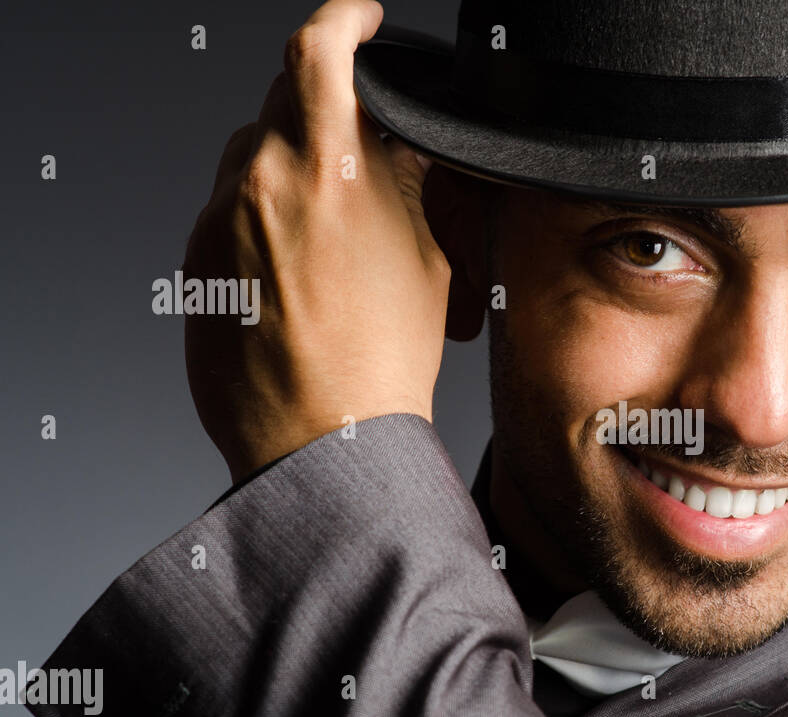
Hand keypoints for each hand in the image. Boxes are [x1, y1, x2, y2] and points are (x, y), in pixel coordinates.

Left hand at [182, 0, 448, 482]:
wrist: (324, 439)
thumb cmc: (380, 364)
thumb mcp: (427, 259)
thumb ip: (407, 184)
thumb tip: (399, 145)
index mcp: (325, 171)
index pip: (317, 50)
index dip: (343, 19)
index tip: (358, 20)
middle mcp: (259, 183)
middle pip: (279, 100)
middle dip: (319, 109)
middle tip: (355, 151)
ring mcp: (217, 221)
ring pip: (250, 157)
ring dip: (288, 170)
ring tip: (329, 238)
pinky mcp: (195, 261)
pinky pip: (228, 210)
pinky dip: (262, 218)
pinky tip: (297, 272)